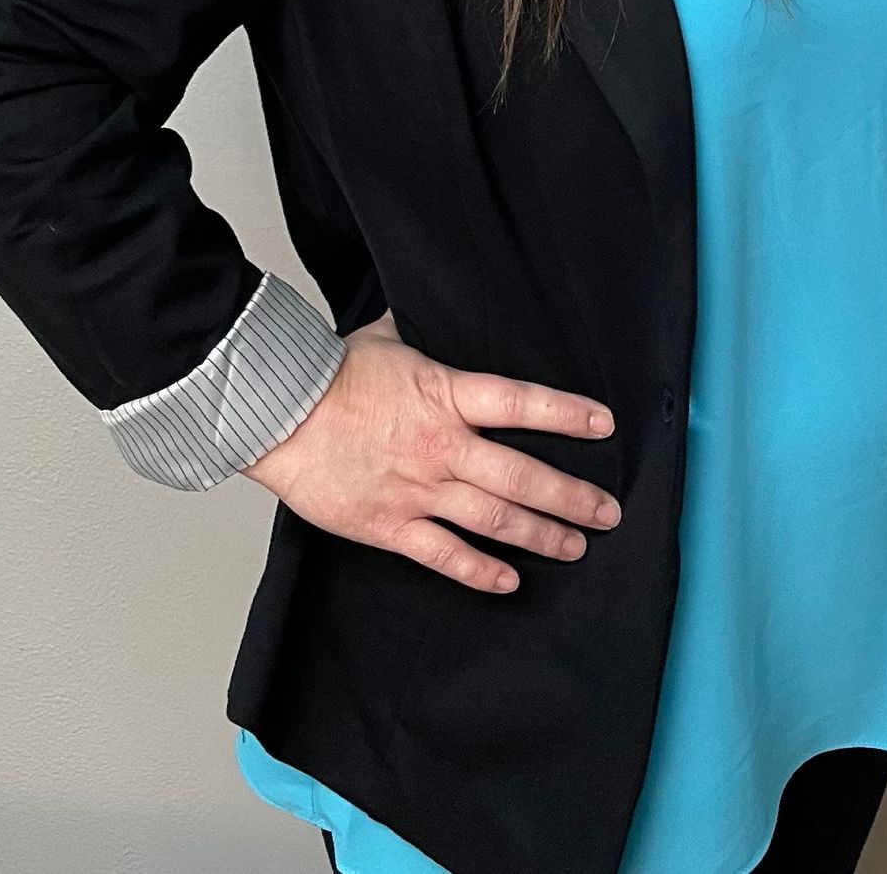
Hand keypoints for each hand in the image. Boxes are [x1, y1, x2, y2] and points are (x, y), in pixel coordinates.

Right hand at [240, 309, 621, 592]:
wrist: (278, 415)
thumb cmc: (329, 375)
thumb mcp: (387, 338)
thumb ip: (422, 332)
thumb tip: (434, 306)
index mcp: (446, 395)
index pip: (523, 404)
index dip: (568, 415)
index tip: (605, 426)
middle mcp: (443, 446)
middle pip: (523, 477)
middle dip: (572, 497)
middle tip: (608, 511)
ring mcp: (419, 490)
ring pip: (495, 520)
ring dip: (542, 535)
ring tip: (576, 545)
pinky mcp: (390, 526)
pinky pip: (445, 556)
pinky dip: (480, 572)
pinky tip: (509, 581)